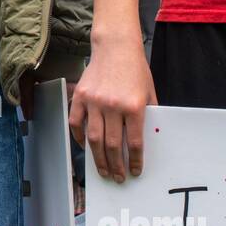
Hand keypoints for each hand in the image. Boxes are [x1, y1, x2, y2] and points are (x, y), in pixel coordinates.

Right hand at [69, 33, 156, 181]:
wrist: (116, 48)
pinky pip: (76, 123)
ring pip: (93, 138)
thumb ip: (148, 117)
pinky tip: (86, 148)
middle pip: (112, 145)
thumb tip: (146, 141)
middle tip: (118, 177)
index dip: (134, 161)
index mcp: (133, 107)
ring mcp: (93, 101)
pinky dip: (79, 138)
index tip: (134, 172)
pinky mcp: (80, 96)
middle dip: (115, 165)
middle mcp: (112, 106)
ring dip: (98, 159)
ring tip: (103, 171)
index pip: (134, 143)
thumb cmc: (136, 72)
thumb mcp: (149, 95)